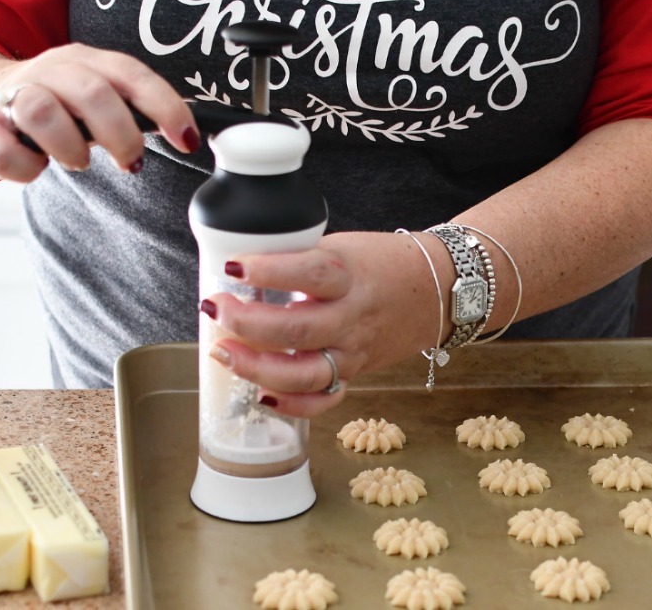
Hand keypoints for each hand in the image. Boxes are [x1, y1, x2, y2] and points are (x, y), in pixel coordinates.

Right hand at [0, 44, 198, 182]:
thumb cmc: (55, 110)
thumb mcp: (95, 100)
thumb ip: (133, 111)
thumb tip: (185, 136)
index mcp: (84, 62)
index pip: (131, 74)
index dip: (164, 106)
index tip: (187, 140)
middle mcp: (49, 72)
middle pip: (92, 92)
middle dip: (121, 135)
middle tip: (131, 163)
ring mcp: (12, 98)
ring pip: (41, 110)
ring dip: (70, 148)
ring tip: (79, 161)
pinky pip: (6, 152)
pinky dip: (28, 169)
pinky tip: (37, 167)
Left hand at [201, 231, 443, 417]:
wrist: (435, 290)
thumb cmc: (381, 264)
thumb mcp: (342, 247)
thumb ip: (298, 259)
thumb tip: (238, 268)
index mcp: (349, 275)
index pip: (309, 273)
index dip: (268, 272)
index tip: (233, 266)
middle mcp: (352, 317)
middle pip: (297, 330)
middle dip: (246, 324)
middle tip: (216, 309)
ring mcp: (353, 351)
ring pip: (304, 373)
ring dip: (257, 368)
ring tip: (223, 352)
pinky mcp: (355, 373)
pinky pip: (324, 400)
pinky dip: (292, 405)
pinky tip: (261, 394)